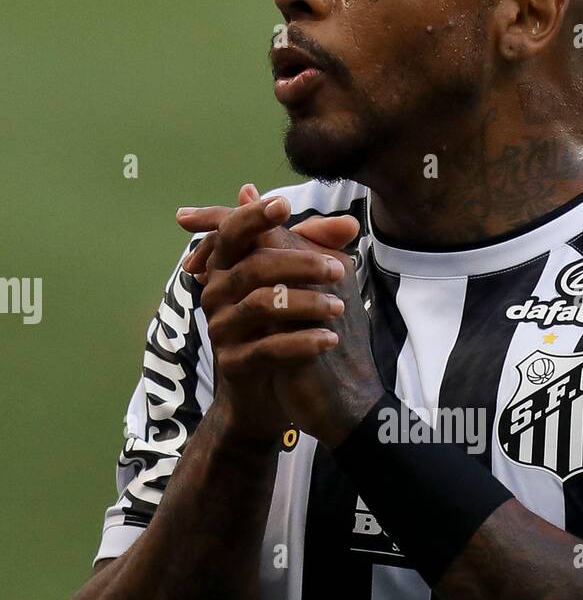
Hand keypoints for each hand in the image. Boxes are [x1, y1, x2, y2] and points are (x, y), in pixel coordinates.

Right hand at [176, 185, 384, 446]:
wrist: (270, 394)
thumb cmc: (284, 327)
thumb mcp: (301, 285)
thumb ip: (319, 252)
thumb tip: (349, 222)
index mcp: (226, 267)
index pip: (232, 232)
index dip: (254, 216)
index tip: (285, 205)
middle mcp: (215, 293)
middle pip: (253, 266)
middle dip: (300, 263)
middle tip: (340, 270)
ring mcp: (220, 329)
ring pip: (261, 305)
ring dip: (306, 303)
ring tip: (340, 308)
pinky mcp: (232, 364)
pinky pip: (267, 348)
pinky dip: (302, 342)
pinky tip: (330, 340)